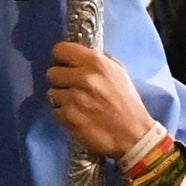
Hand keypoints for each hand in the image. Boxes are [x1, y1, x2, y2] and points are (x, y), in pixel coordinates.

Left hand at [44, 43, 152, 161]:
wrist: (133, 135)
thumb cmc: (127, 103)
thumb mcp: (119, 73)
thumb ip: (100, 60)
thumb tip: (80, 55)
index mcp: (96, 63)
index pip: (60, 50)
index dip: (62, 59)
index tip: (67, 66)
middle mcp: (83, 77)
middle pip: (52, 72)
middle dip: (61, 80)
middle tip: (73, 88)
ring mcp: (74, 98)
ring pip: (52, 93)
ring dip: (62, 99)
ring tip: (78, 105)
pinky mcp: (68, 117)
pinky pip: (56, 111)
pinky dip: (64, 115)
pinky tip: (78, 117)